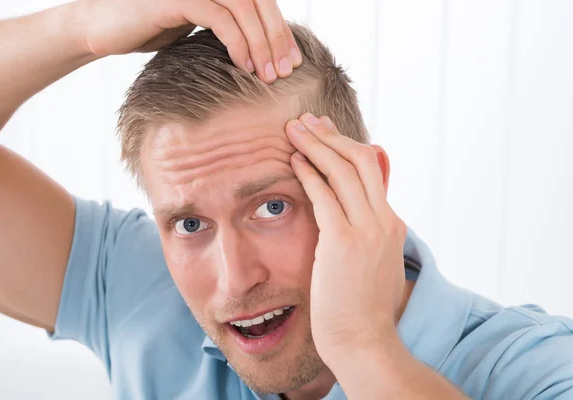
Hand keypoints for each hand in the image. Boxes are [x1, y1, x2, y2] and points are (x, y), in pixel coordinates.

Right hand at [73, 0, 301, 81]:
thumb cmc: (152, 30)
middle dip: (278, 37)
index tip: (293, 62)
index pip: (263, 2)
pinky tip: (244, 66)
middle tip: (287, 70)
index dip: (282, 30)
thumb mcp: (198, 27)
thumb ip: (227, 27)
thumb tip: (263, 49)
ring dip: (262, 43)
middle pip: (260, 2)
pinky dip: (237, 41)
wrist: (104, 28)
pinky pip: (218, 17)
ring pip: (244, 8)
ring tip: (269, 74)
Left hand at [285, 113, 407, 366]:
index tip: (324, 133)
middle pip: (361, 159)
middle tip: (306, 121)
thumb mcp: (370, 261)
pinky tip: (292, 160)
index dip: (346, 145)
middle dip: (331, 136)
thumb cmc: (360, 305)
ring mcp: (367, 230)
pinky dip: (308, 173)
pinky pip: (324, 195)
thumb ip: (365, 230)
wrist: (363, 340)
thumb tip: (349, 207)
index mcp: (391, 223)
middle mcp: (384, 220)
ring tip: (293, 130)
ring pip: (344, 170)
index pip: (372, 169)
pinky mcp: (343, 242)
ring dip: (316, 145)